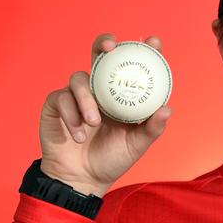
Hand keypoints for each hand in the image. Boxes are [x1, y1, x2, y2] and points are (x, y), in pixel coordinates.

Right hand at [37, 33, 172, 196]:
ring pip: (79, 78)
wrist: (82, 180)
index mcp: (120, 93)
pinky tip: (79, 134)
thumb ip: (152, 128)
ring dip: (87, 99)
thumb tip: (166, 109)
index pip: (132, 66)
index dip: (143, 50)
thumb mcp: (137, 144)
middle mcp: (99, 88)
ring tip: (94, 122)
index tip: (154, 42)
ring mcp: (76, 95)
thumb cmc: (112, 158)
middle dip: (104, 43)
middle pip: (99, 54)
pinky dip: (72, 115)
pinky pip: (62, 98)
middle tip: (112, 47)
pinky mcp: (56, 104)